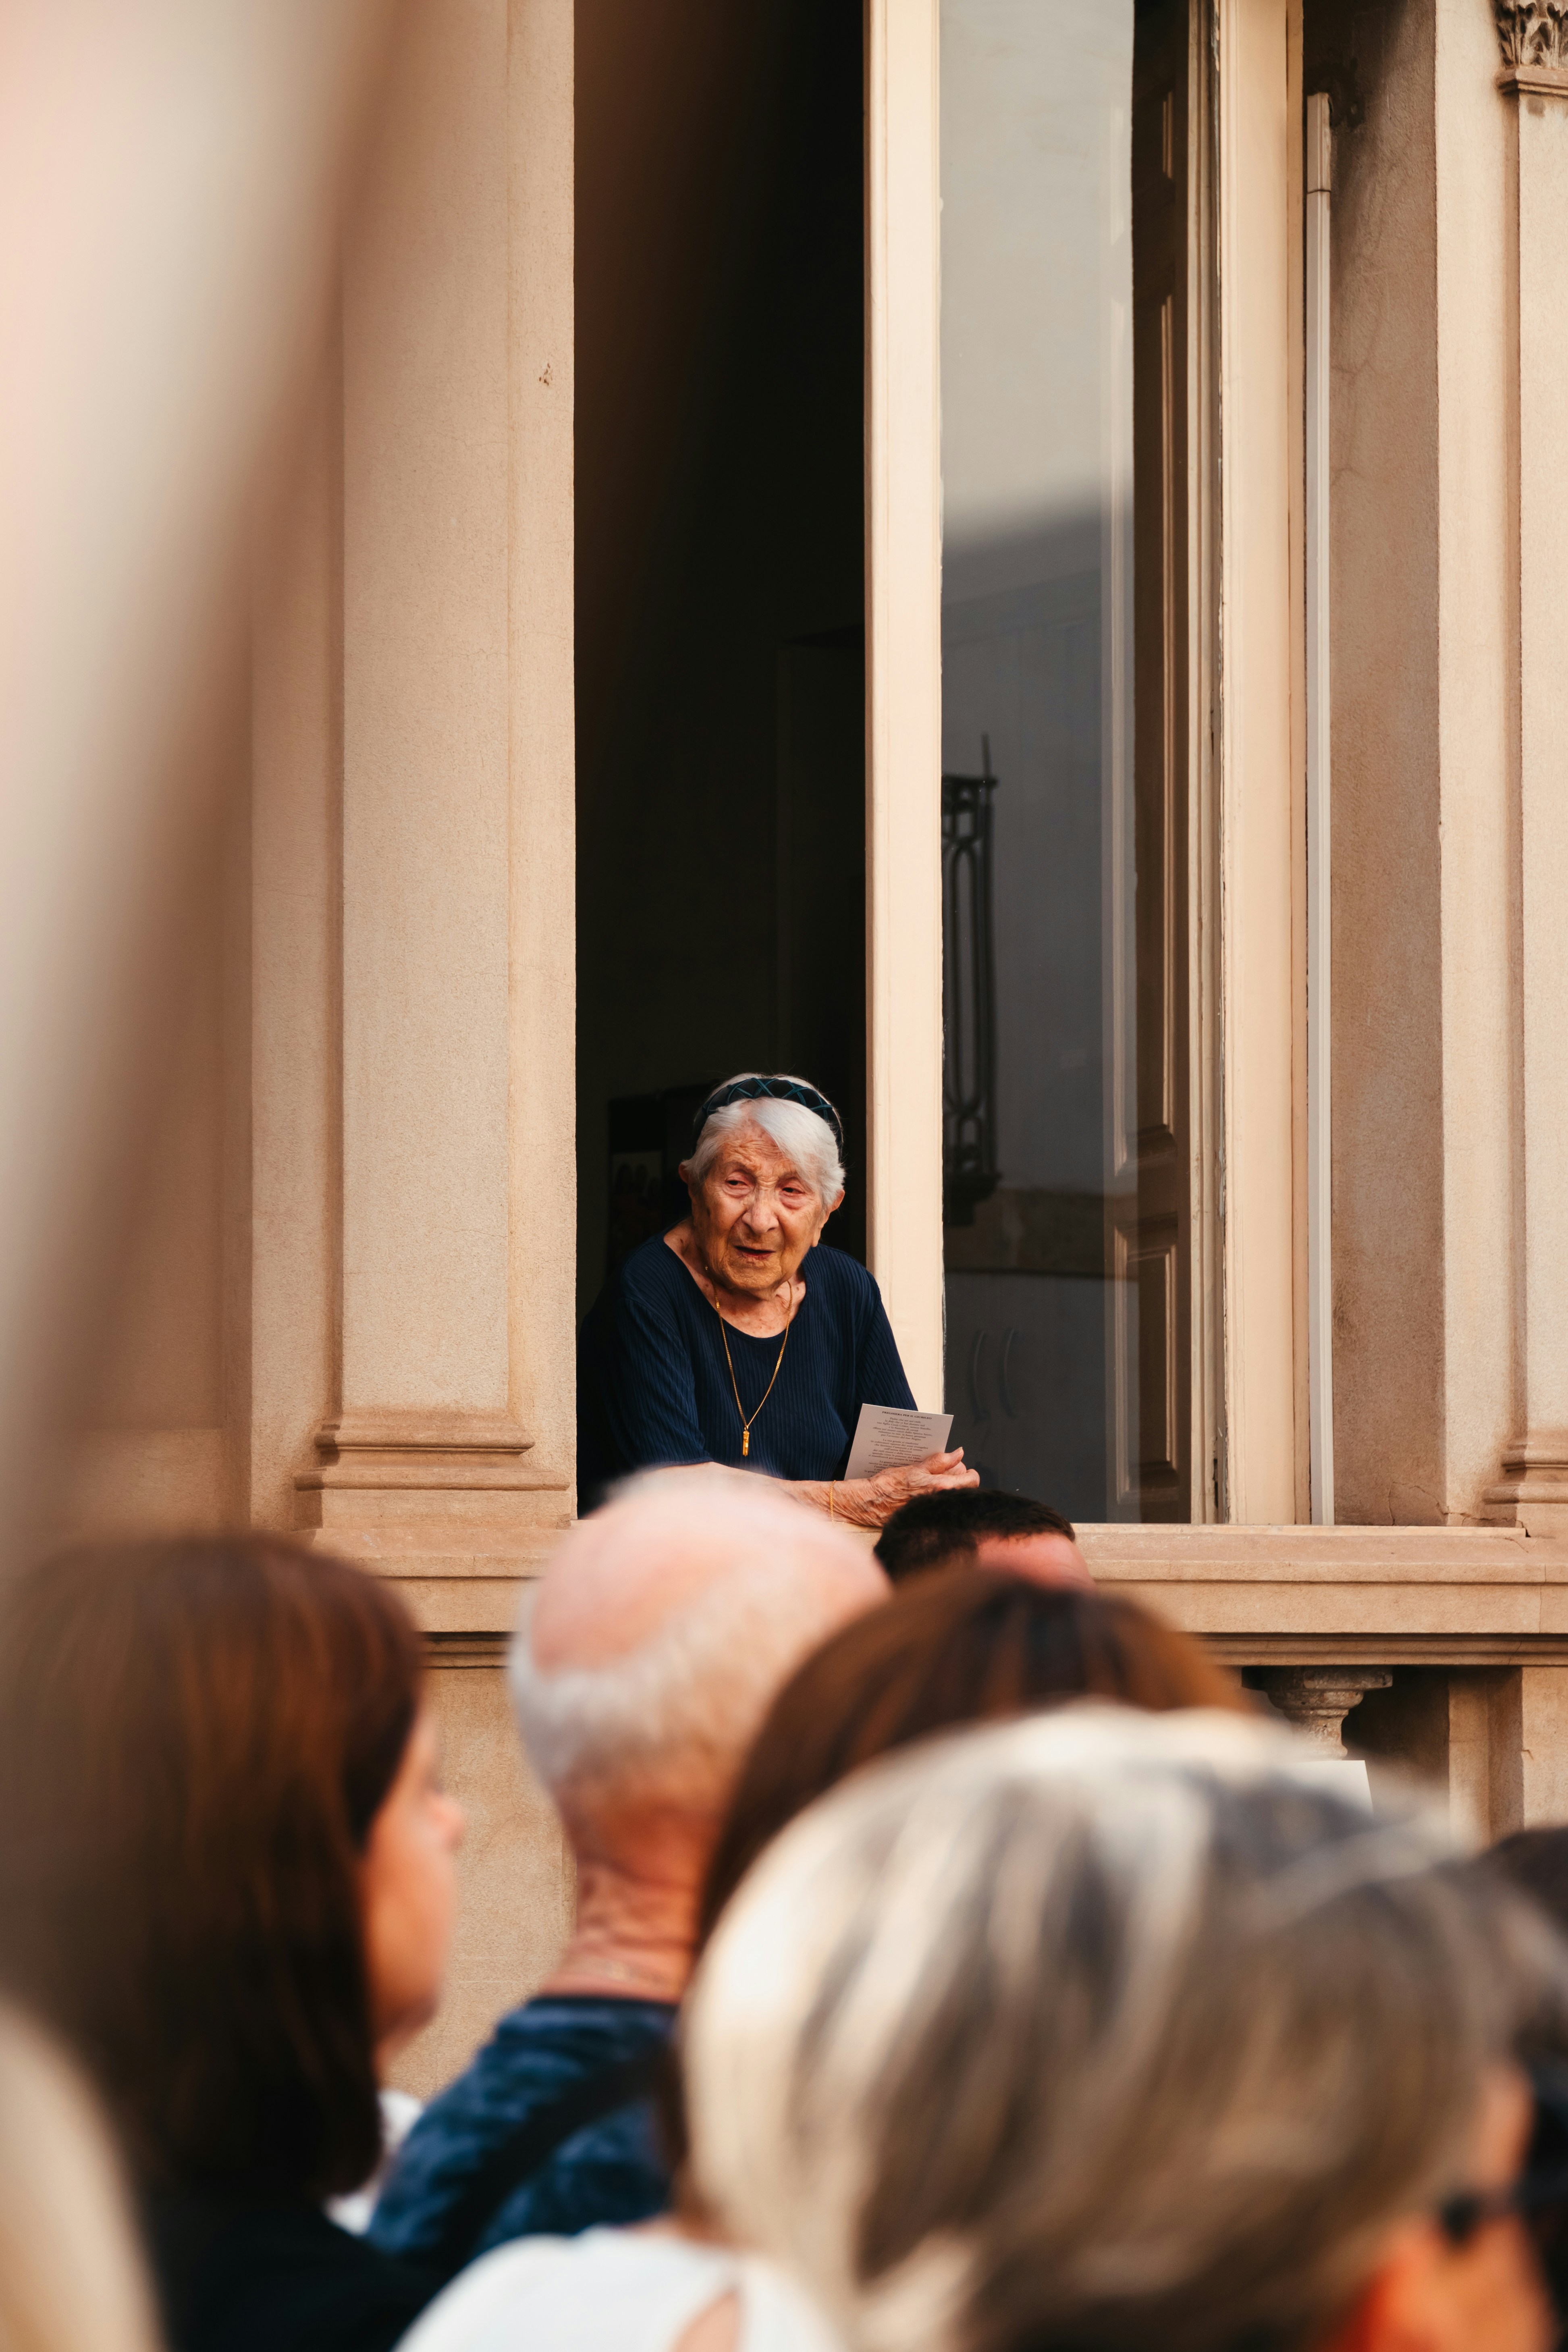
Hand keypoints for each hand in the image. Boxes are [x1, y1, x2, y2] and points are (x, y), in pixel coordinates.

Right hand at [863, 1447, 978, 1524]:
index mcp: (942, 1487)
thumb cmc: (890, 1484)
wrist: (871, 1502)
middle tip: (942, 1471)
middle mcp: (941, 1502)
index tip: (961, 1468)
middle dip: (957, 1477)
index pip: (972, 1481)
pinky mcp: (927, 1516)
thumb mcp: (916, 1467)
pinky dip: (936, 1496)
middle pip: (964, 1488)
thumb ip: (940, 1461)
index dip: (969, 1473)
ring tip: (930, 1481)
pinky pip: (940, 1504)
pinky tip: (924, 1493)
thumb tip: (959, 1453)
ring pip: (952, 1495)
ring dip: (947, 1486)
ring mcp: (935, 1511)